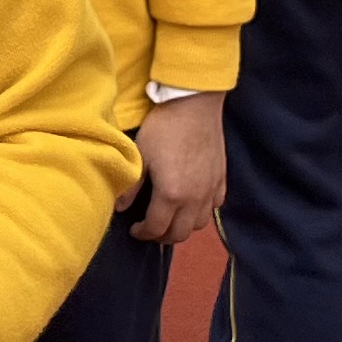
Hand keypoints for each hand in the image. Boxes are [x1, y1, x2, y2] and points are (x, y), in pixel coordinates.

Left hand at [132, 91, 224, 244]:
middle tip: (150, 229)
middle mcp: (195, 199)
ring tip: (170, 218)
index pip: (157, 229)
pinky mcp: (221, 178)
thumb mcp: (140, 156)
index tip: (134, 230)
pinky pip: (215, 206)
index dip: (143, 234)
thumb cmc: (164, 128)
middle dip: (162, 237)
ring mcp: (211, 190)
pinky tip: (192, 203)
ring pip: (200, 224)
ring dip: (184, 227)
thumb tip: (120, 207)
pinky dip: (202, 212)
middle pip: (180, 234)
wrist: (194, 104)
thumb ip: (131, 186)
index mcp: (171, 195)